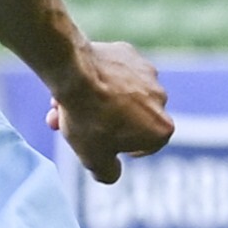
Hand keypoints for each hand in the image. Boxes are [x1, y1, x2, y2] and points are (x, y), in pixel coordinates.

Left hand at [51, 38, 173, 182]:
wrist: (76, 73)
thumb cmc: (89, 118)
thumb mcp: (94, 159)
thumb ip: (108, 173)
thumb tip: (112, 172)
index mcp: (161, 128)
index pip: (147, 145)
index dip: (125, 148)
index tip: (106, 144)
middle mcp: (161, 99)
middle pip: (131, 118)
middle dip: (103, 123)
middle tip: (75, 126)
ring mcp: (147, 74)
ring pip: (121, 94)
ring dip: (98, 101)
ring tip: (66, 106)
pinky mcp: (130, 54)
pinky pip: (114, 73)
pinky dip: (98, 79)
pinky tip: (75, 83)